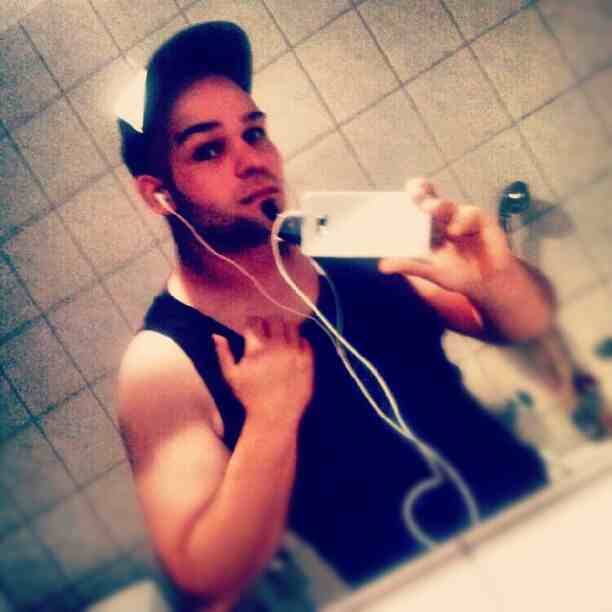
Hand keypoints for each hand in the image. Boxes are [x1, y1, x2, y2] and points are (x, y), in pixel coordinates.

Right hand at [212, 318, 313, 428]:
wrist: (274, 417)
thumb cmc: (250, 397)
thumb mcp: (231, 376)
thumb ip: (223, 353)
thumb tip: (216, 335)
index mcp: (256, 348)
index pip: (255, 321)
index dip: (251, 322)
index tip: (251, 328)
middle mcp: (276, 347)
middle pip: (274, 320)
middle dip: (268, 323)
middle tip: (265, 332)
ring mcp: (294, 353)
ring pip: (291, 326)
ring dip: (284, 329)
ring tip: (279, 338)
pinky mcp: (307, 361)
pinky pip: (305, 340)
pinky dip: (298, 341)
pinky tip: (292, 349)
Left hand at [378, 178, 515, 298]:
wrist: (487, 284)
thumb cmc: (458, 275)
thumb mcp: (431, 271)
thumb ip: (409, 266)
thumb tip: (382, 266)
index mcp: (430, 227)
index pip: (419, 205)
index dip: (414, 193)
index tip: (407, 191)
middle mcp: (445, 219)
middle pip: (432, 199)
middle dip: (423, 193)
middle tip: (415, 194)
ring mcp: (462, 217)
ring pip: (449, 206)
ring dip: (439, 206)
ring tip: (430, 209)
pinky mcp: (481, 220)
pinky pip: (470, 214)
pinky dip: (462, 220)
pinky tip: (456, 231)